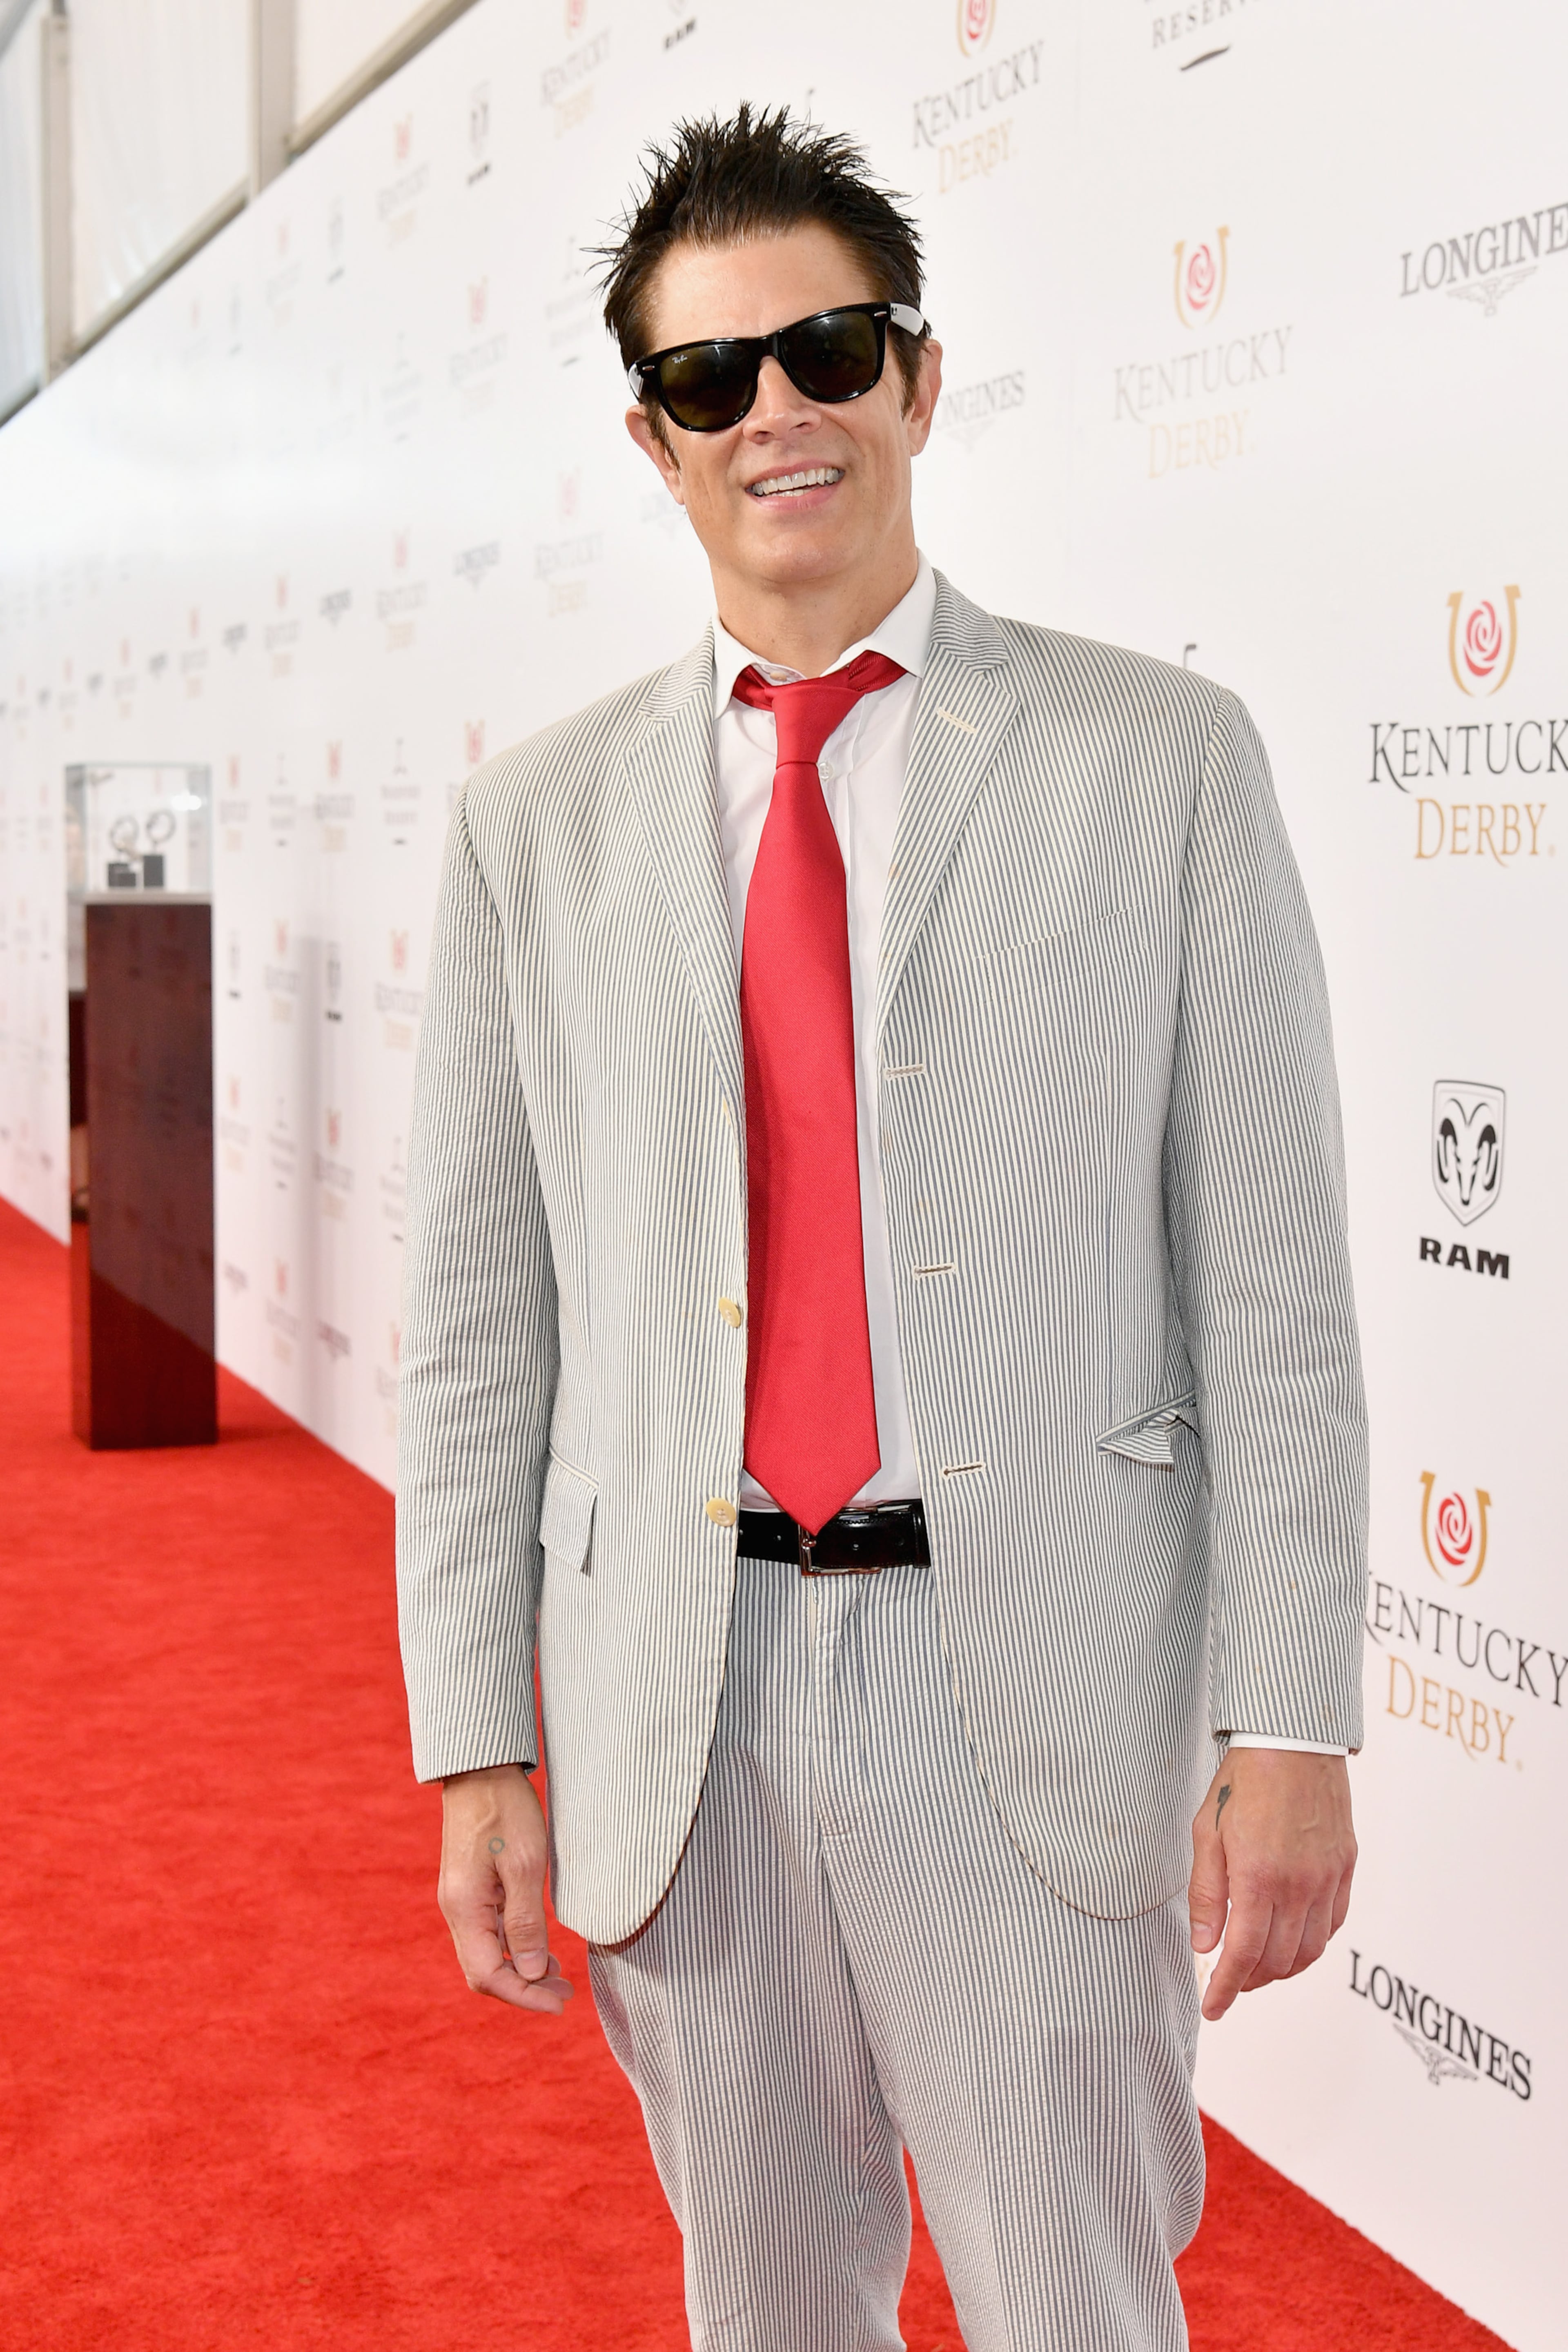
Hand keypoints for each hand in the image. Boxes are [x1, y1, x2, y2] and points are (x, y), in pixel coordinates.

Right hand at [438, 1764, 573, 2014]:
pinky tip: (540, 1946)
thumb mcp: (524, 1865)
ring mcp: (462, 1899)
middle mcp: (457, 1910)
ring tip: (559, 1973)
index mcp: (464, 1909)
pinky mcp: (471, 1888)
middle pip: (484, 1971)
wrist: (481, 1768)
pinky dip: (514, 1946)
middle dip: (524, 1988)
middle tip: (566, 1991)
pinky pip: (489, 1931)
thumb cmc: (505, 1809)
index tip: (560, 2004)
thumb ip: (524, 1923)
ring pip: (487, 1953)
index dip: (524, 1996)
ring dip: (521, 1969)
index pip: (488, 1976)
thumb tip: (528, 1974)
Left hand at [1189, 1748, 1355, 2022]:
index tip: (1213, 2008)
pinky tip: (1292, 1940)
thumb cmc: (1243, 1783)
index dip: (1226, 1989)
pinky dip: (1312, 1945)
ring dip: (1282, 1969)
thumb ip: (1208, 1894)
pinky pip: (1333, 1925)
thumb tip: (1205, 1945)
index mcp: (1258, 1877)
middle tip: (1230, 1982)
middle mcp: (1299, 1885)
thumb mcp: (1208, 1833)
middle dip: (1250, 1981)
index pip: (1243, 1955)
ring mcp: (1327, 1879)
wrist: (1293, 1743)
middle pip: (1278, 1961)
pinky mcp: (1345, 1869)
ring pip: (1310, 1952)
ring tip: (1258, 1967)